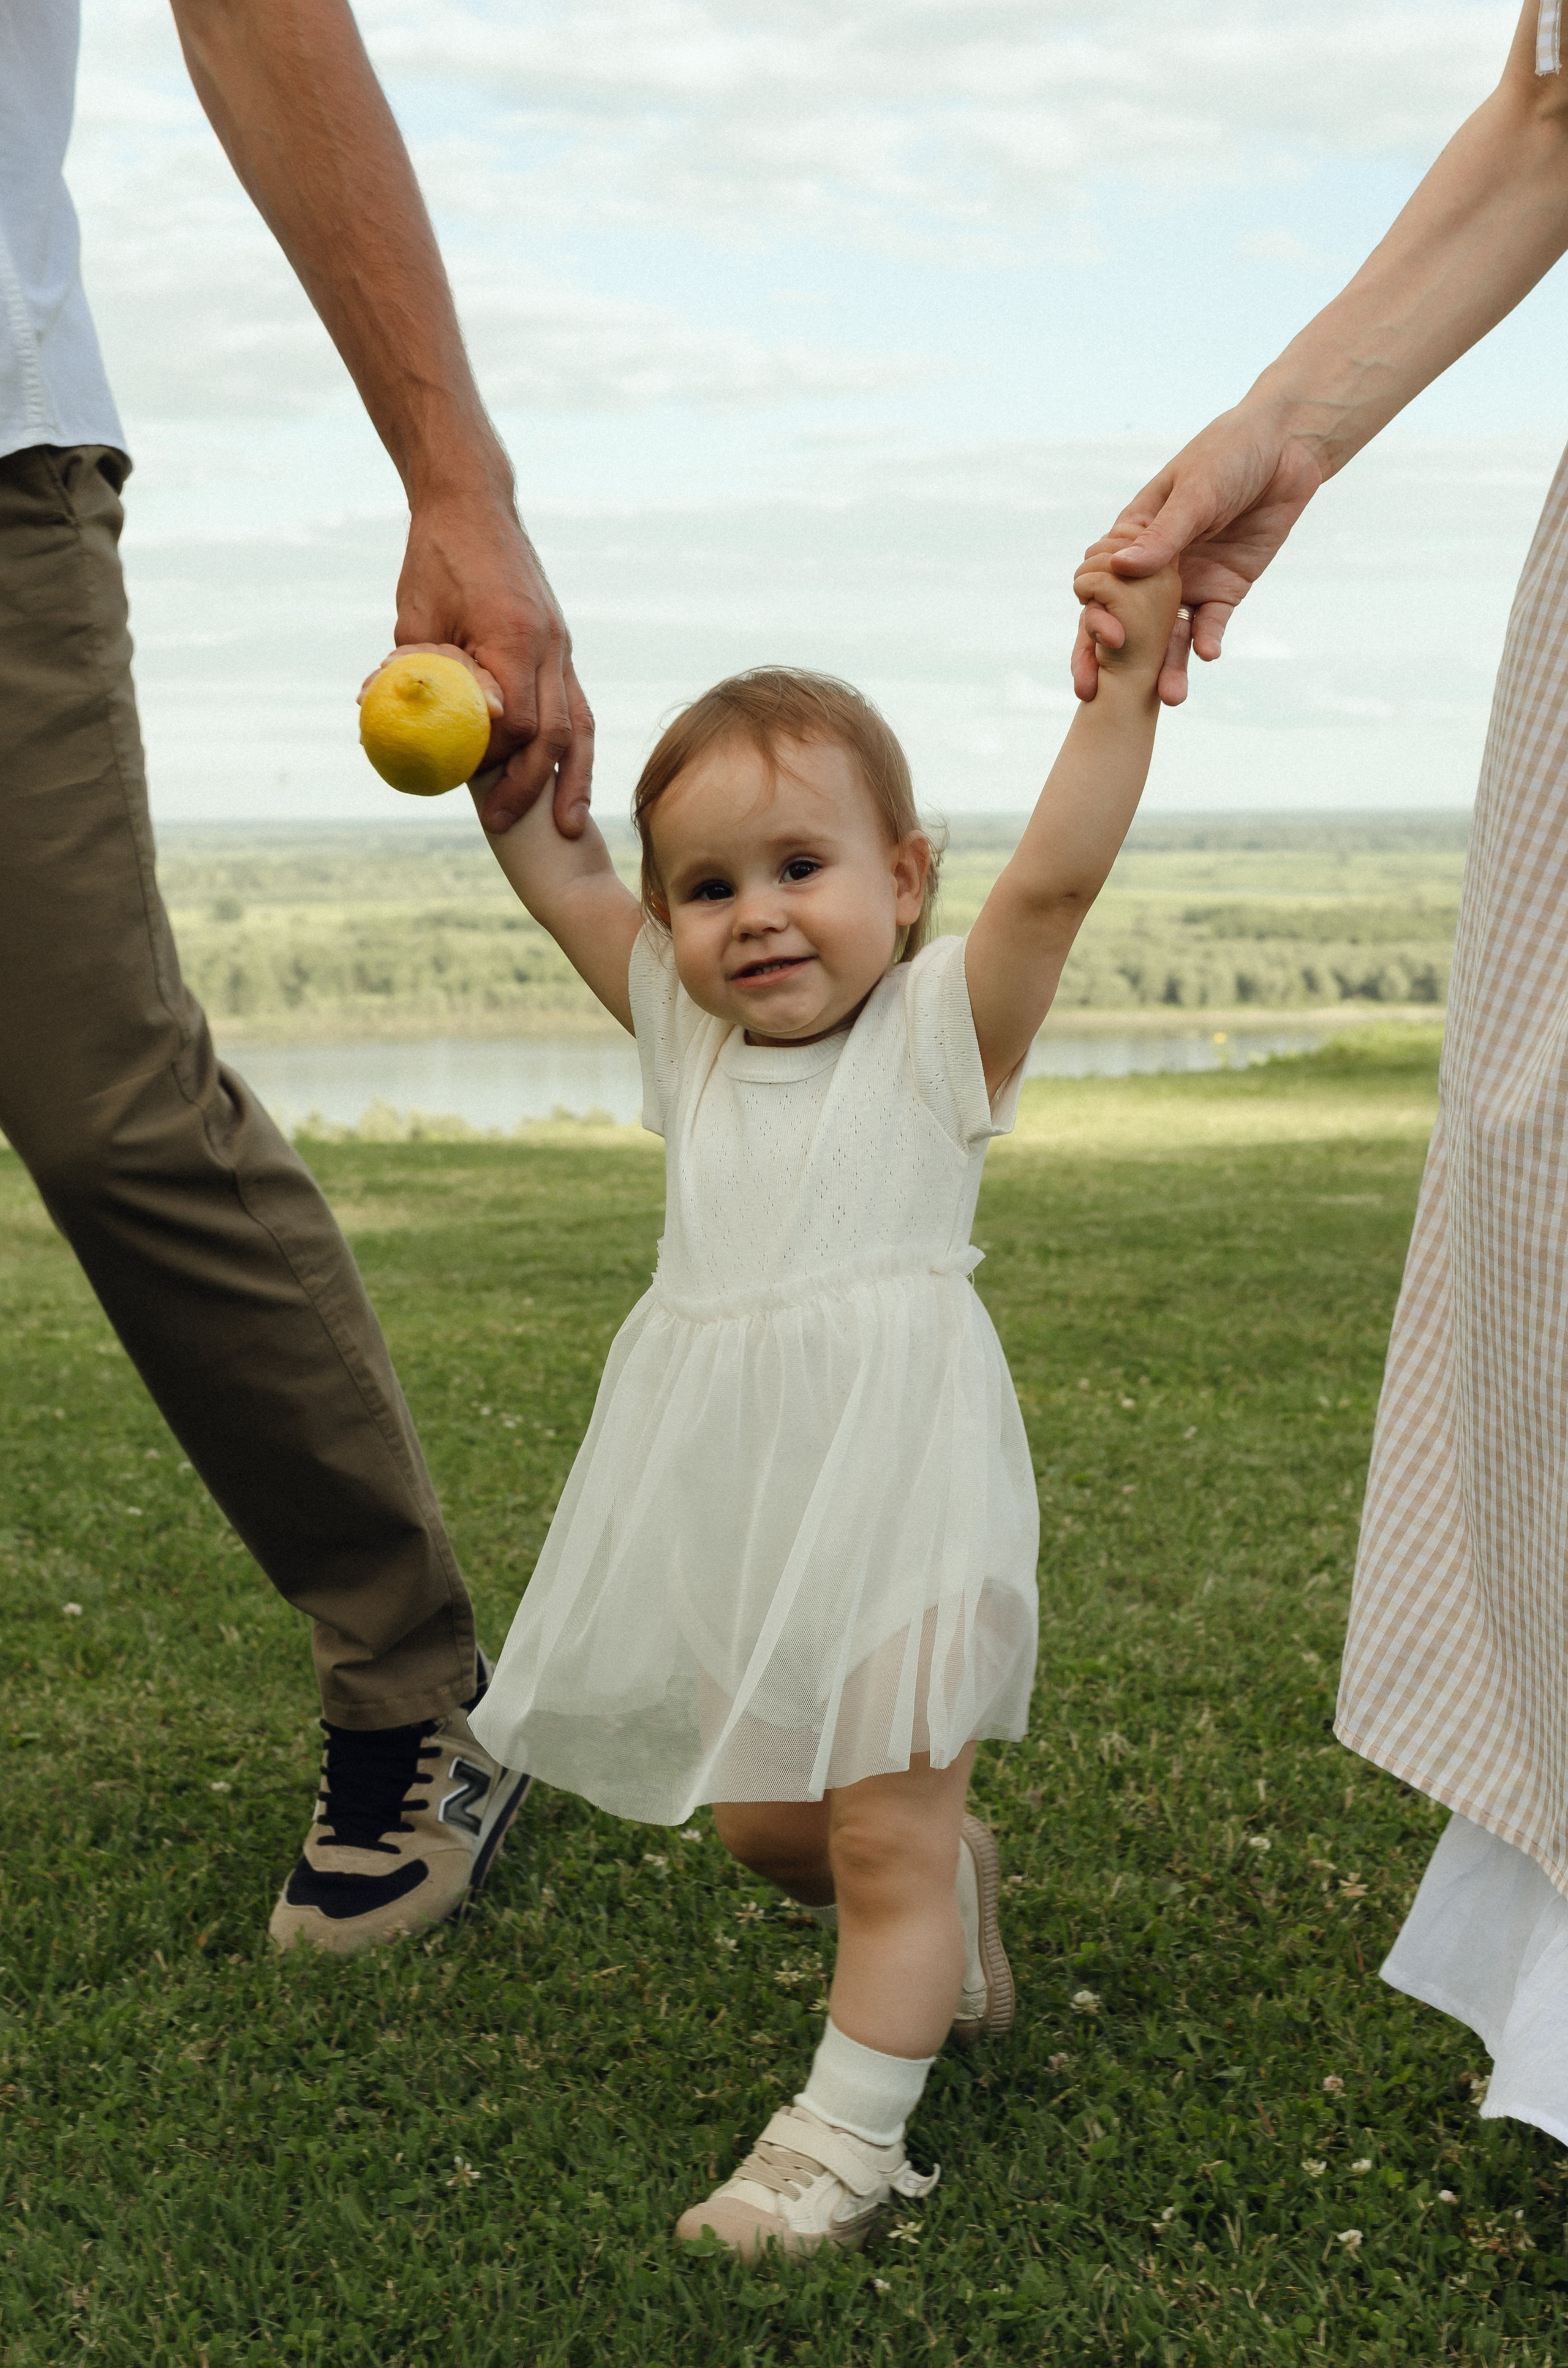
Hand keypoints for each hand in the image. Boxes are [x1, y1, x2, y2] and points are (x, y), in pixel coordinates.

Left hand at [392, 487, 594, 834]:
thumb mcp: (416, 616)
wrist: (474, 505)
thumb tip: (388, 718)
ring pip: (579, 726)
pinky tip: (569, 782)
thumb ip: (416, 672)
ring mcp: (563, 647)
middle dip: (531, 786)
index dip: (492, 756)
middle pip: (553, 734)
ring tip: (564, 827)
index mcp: (514, 636)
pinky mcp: (562, 649)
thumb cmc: (436, 556)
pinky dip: (576, 750)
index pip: (516, 720)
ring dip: (573, 780)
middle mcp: (550, 645)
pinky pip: (577, 708)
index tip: (462, 774)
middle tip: (498, 822)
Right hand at [1071, 413, 1325, 704]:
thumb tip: (1122, 570)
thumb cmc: (1228, 454)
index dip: (1094, 617)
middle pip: (1127, 623)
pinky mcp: (1225, 590)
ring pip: (1169, 634)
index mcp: (1133, 538)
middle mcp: (1155, 568)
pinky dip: (1208, 640)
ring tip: (1170, 695)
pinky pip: (1211, 624)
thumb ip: (1163, 535)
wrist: (1286, 449)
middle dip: (1114, 661)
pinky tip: (1207, 655)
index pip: (1100, 586)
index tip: (1102, 640)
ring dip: (1168, 665)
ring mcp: (1190, 582)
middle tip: (1101, 694)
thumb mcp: (1194, 490)